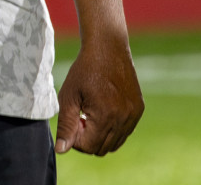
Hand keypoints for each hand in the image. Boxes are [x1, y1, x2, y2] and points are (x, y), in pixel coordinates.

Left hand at [55, 36, 143, 155]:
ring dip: (100, 136)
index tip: (72, 121)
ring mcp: (134, 115)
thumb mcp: (69, 96)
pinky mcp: (139, 110)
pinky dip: (113, 129)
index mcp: (105, 116)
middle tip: (80, 118)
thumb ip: (66, 125)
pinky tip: (102, 110)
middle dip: (87, 139)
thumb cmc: (84, 71)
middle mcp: (123, 119)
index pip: (88, 147)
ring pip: (115, 143)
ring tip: (90, 114)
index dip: (75, 139)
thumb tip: (61, 150)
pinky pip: (125, 132)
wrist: (108, 48)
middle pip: (102, 149)